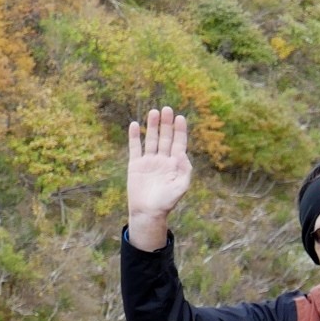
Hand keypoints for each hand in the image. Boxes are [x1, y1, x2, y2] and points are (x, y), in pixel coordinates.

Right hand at [125, 107, 190, 251]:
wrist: (148, 211)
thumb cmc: (167, 202)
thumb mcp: (181, 187)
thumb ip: (185, 170)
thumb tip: (183, 153)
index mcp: (175, 164)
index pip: (178, 143)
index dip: (180, 130)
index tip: (180, 117)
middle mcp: (163, 160)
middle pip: (165, 138)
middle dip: (166, 124)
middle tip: (167, 108)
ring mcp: (149, 161)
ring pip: (151, 139)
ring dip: (152, 126)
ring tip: (153, 111)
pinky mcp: (135, 165)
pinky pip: (135, 147)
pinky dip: (135, 137)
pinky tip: (135, 125)